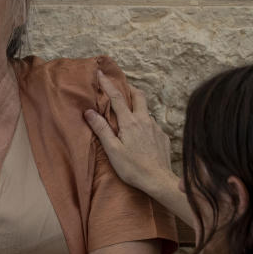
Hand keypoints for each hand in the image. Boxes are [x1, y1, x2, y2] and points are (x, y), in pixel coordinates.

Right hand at [84, 71, 174, 193]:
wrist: (159, 180)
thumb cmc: (133, 168)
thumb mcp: (112, 150)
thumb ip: (102, 129)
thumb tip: (89, 112)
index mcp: (130, 123)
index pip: (118, 98)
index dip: (108, 84)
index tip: (101, 73)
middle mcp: (145, 120)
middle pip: (138, 96)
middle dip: (129, 88)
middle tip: (121, 87)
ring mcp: (156, 128)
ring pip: (146, 111)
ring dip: (137, 107)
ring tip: (129, 115)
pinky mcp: (163, 136)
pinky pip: (152, 124)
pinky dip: (144, 123)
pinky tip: (141, 135)